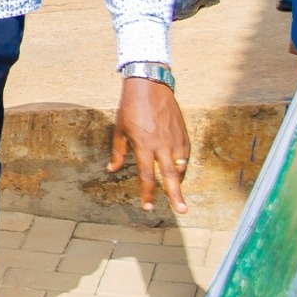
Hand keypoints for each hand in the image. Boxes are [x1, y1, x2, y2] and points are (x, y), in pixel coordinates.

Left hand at [109, 77, 191, 214]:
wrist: (150, 85)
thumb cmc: (131, 107)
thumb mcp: (120, 129)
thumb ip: (118, 152)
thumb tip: (112, 170)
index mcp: (144, 145)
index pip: (146, 175)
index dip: (147, 192)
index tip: (148, 206)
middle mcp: (161, 144)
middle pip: (170, 176)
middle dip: (176, 195)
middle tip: (182, 211)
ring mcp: (174, 138)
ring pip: (180, 166)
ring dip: (179, 181)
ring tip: (177, 193)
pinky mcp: (183, 132)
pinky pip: (185, 154)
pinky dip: (183, 165)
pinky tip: (179, 171)